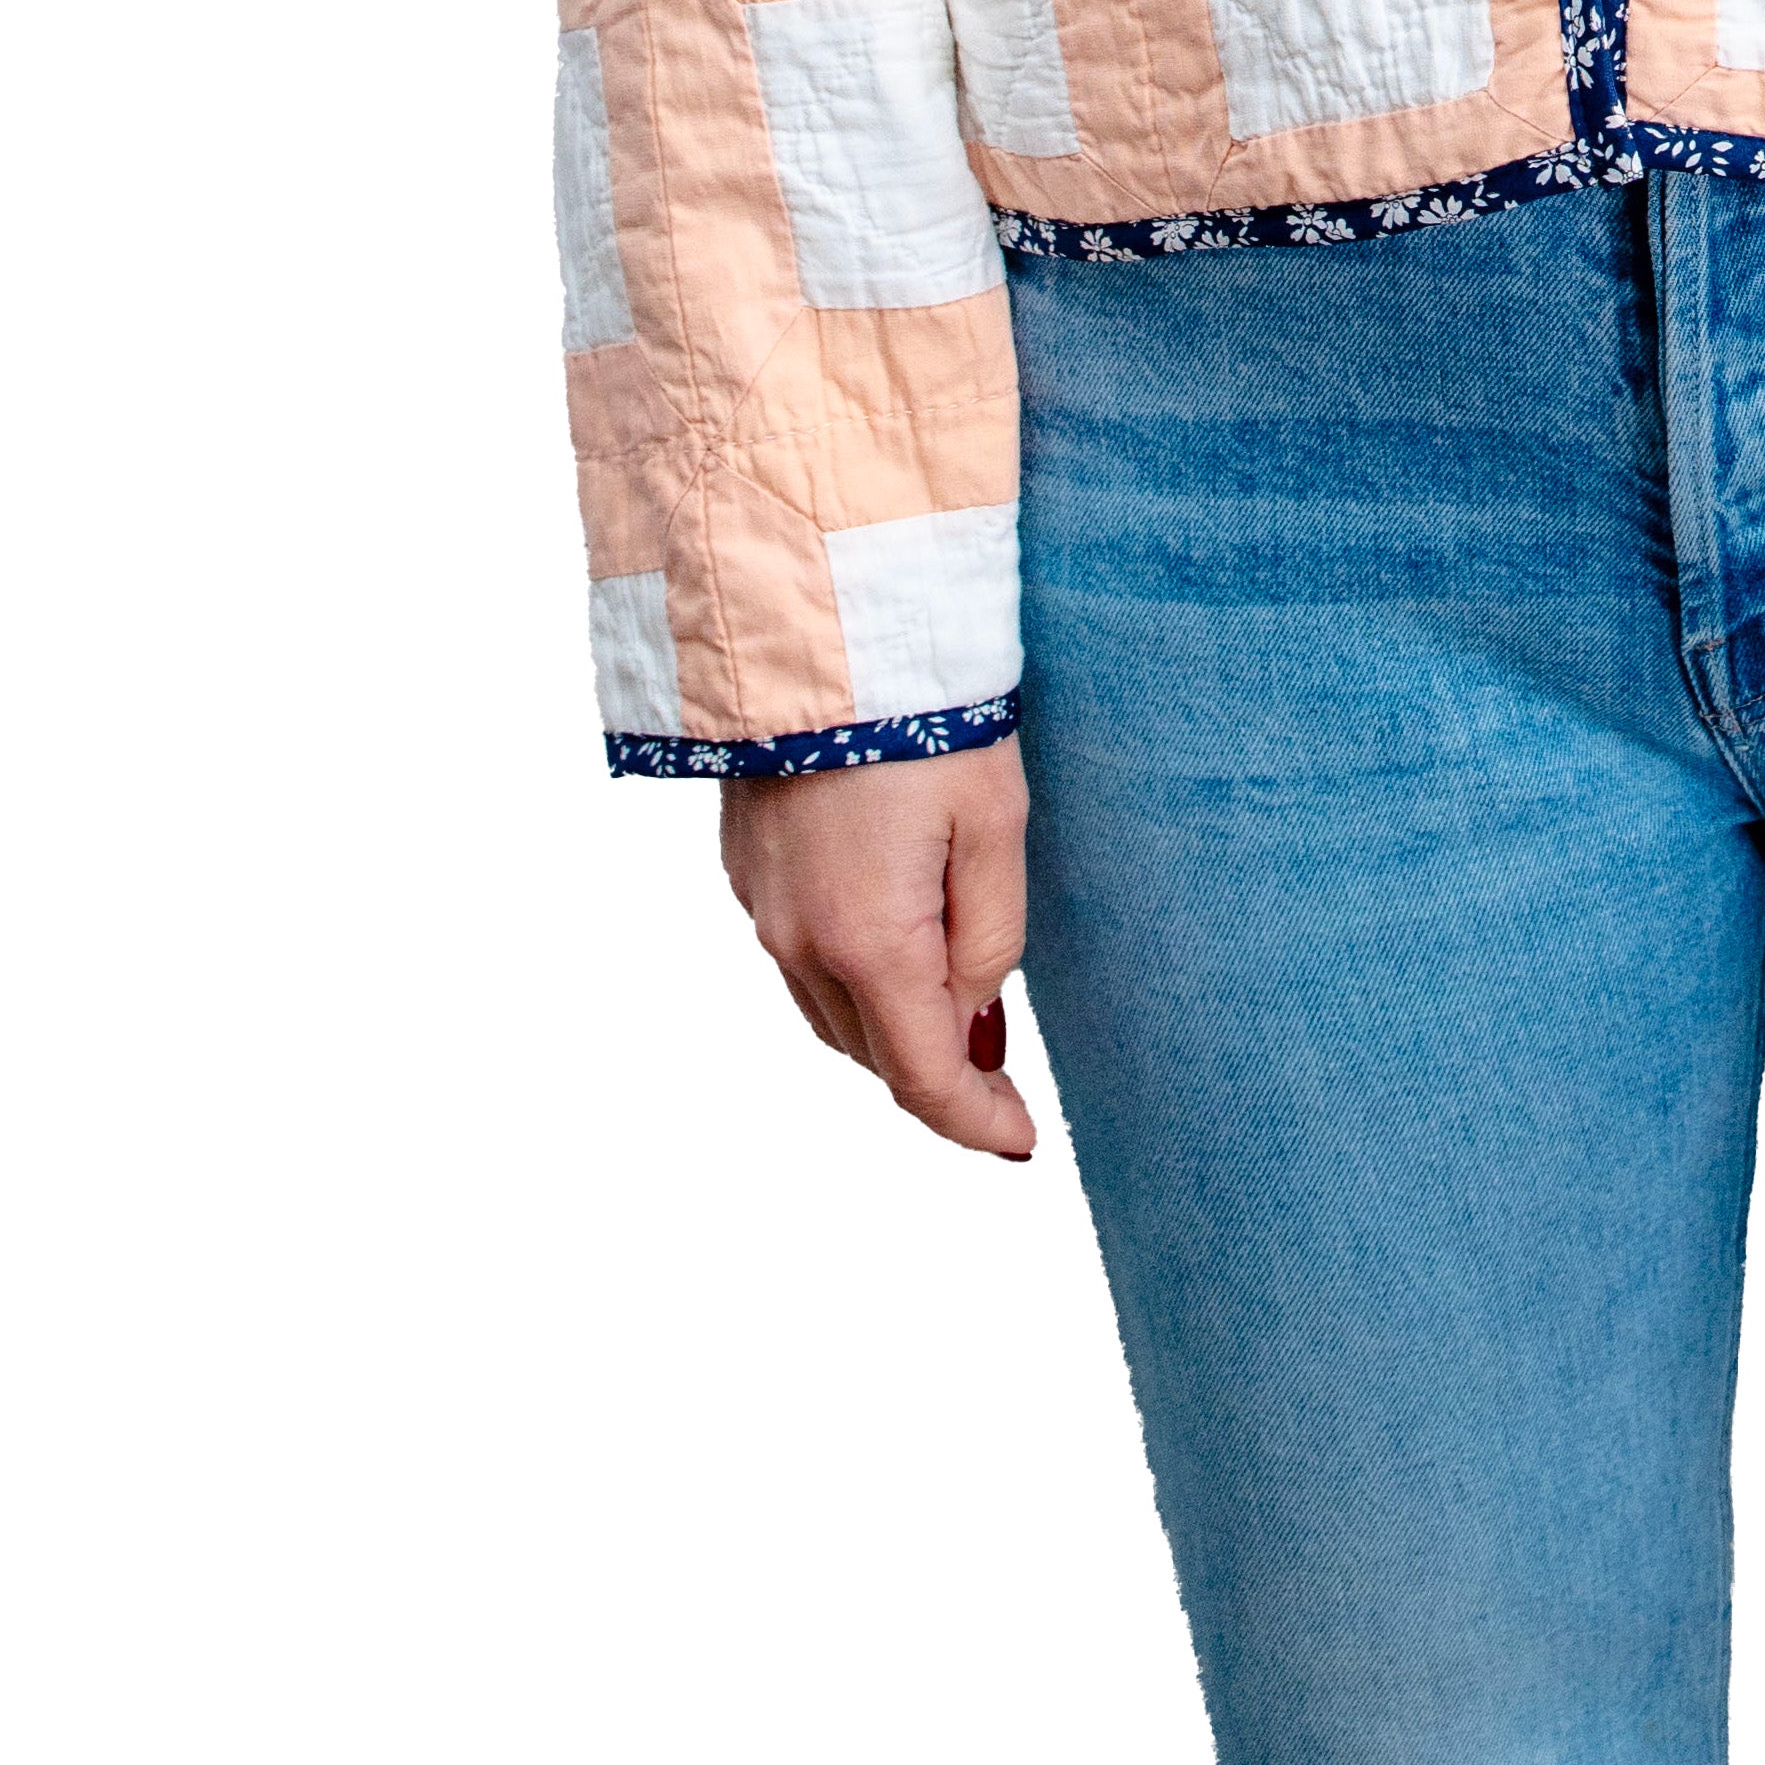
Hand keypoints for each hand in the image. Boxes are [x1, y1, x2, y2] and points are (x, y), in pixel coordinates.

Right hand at [718, 736, 1038, 1160]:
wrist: (822, 622)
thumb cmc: (926, 715)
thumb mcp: (996, 825)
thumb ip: (990, 937)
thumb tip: (971, 1015)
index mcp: (869, 943)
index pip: (924, 1077)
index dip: (975, 1123)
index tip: (1020, 1142)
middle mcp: (799, 942)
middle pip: (873, 1052)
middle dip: (937, 1071)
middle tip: (1002, 1068)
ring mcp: (760, 906)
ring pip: (831, 1010)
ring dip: (890, 1023)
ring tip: (958, 1007)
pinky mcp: (743, 867)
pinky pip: (799, 954)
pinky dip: (850, 971)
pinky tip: (894, 935)